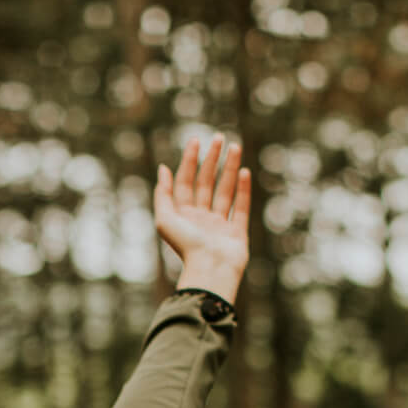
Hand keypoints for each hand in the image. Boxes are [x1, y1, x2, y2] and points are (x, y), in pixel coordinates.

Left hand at [153, 137, 250, 305]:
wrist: (211, 269)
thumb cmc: (186, 246)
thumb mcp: (164, 219)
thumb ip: (163, 194)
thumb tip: (163, 168)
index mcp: (182, 216)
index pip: (185, 182)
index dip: (189, 161)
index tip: (196, 140)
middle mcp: (200, 219)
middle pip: (206, 183)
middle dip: (212, 160)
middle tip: (219, 137)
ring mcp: (219, 225)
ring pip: (224, 191)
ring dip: (229, 168)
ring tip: (235, 147)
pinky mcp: (236, 232)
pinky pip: (241, 207)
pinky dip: (242, 190)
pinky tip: (244, 172)